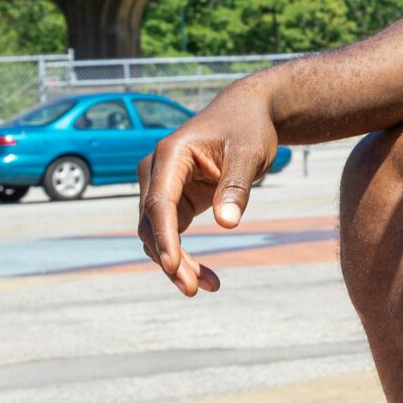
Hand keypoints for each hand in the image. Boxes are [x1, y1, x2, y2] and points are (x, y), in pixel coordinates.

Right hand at [137, 88, 279, 295]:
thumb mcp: (250, 153)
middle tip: (193, 289)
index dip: (165, 236)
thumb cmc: (248, 128)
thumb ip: (237, 187)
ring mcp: (161, 187)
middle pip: (152, 224)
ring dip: (176, 263)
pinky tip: (205, 278)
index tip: (173, 266)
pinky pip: (171, 234)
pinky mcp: (173, 200)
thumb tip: (228, 223)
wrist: (247, 114)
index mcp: (170, 154)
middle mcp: (156, 172)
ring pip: (157, 235)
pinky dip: (184, 256)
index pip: (159, 202)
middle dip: (170, 258)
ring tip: (207, 286)